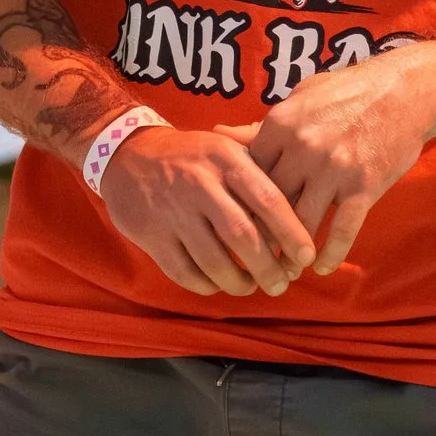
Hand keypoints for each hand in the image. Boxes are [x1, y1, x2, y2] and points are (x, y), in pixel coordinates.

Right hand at [100, 123, 315, 298]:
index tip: (307, 257)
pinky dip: (206, 286)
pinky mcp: (151, 235)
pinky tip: (217, 285)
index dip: (292, 232)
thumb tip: (303, 212)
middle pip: (243, 236)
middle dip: (268, 267)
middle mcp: (200, 183)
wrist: (128, 154)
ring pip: (213, 261)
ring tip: (250, 287)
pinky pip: (184, 272)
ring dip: (238, 282)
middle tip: (281, 284)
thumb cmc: (192, 157)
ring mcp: (173, 211)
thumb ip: (261, 171)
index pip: (268, 198)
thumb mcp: (225, 148)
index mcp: (225, 159)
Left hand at [248, 45, 435, 273]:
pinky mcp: (364, 186)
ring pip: (302, 223)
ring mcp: (334, 169)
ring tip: (285, 271)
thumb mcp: (300, 99)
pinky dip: (331, 255)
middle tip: (254, 258)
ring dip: (291, 253)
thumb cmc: (347, 92)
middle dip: (261, 234)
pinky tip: (322, 268)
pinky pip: (342, 230)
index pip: (249, 174)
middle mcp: (303, 148)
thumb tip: (219, 133)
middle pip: (270, 203)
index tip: (237, 223)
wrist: (406, 89)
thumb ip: (261, 125)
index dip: (242, 202)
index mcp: (281, 124)